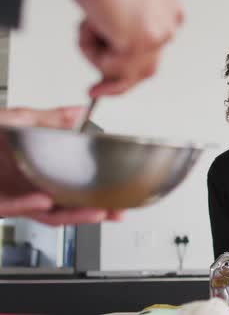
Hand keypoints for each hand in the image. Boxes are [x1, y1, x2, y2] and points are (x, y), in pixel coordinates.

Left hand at [0, 107, 124, 224]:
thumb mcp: (18, 120)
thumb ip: (51, 117)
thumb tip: (80, 110)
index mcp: (39, 170)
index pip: (75, 184)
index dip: (98, 189)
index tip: (118, 192)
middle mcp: (30, 187)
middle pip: (68, 205)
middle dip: (95, 211)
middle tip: (116, 211)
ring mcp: (14, 196)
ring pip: (47, 214)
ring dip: (72, 214)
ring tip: (94, 211)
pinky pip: (15, 206)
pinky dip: (30, 205)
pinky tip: (45, 201)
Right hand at [64, 0, 183, 96]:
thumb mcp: (120, 6)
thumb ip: (125, 33)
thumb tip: (113, 67)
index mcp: (170, 12)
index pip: (156, 51)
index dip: (130, 68)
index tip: (107, 81)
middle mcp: (169, 25)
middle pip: (147, 69)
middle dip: (117, 82)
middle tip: (94, 92)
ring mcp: (155, 36)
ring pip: (124, 72)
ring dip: (94, 55)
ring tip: (87, 24)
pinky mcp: (137, 43)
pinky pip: (107, 68)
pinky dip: (88, 50)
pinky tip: (89, 23)